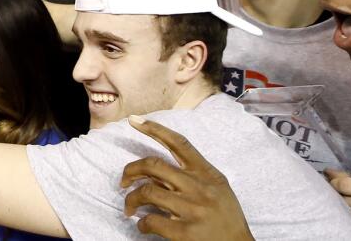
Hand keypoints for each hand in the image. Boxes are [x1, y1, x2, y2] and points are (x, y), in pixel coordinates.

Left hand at [120, 116, 253, 240]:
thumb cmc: (226, 217)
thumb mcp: (217, 188)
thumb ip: (192, 176)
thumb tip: (156, 170)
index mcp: (207, 173)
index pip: (179, 143)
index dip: (154, 129)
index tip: (133, 120)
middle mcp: (199, 187)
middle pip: (154, 165)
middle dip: (131, 170)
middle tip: (124, 181)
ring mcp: (193, 209)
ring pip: (148, 192)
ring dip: (131, 199)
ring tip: (130, 207)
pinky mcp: (186, 232)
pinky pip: (151, 221)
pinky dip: (141, 223)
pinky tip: (143, 225)